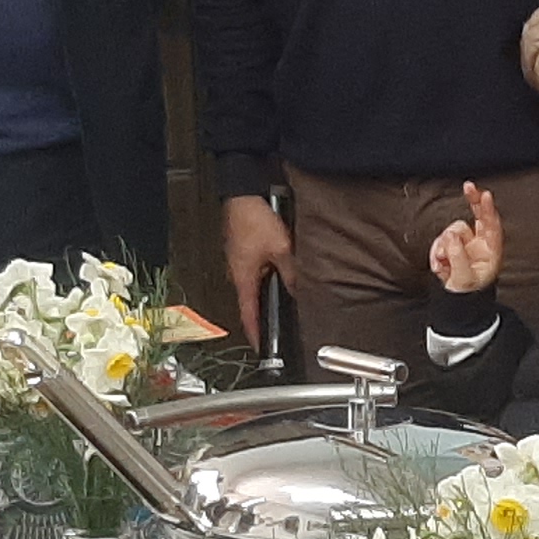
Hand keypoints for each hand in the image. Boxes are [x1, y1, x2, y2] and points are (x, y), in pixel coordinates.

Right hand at [223, 194, 296, 350]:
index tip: (262, 348)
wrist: (243, 190)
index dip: (256, 334)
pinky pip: (259, 269)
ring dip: (270, 291)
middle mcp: (238, 271)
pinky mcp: (245, 248)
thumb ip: (291, 272)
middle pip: (253, 301)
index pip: (248, 314)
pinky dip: (270, 274)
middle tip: (279, 327)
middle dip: (266, 314)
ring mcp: (240, 259)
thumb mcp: (280, 248)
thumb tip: (300, 290)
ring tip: (285, 299)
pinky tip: (282, 270)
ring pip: (258, 283)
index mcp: (243, 277)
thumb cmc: (252, 217)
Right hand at [427, 181, 505, 296]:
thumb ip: (457, 256)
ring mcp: (466, 243)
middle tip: (468, 186)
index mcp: (491, 252)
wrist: (455, 302)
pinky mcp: (452, 246)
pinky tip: (440, 265)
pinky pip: (442, 239)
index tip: (485, 195)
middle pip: (479, 216)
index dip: (488, 210)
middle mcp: (481, 244)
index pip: (492, 227)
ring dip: (444, 245)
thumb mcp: (463, 279)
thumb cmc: (467, 293)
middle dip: (473, 201)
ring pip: (453, 229)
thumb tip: (450, 236)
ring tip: (443, 265)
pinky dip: (437, 250)